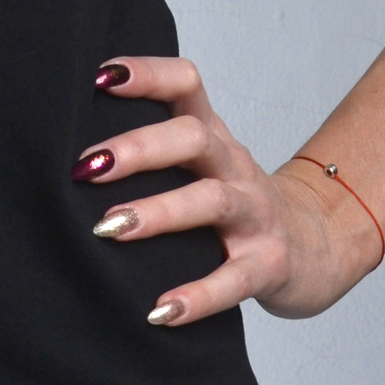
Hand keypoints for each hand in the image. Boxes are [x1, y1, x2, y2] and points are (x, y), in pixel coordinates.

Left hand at [75, 55, 384, 325]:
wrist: (314, 246)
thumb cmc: (235, 201)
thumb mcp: (202, 163)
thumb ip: (152, 148)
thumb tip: (71, 152)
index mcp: (212, 135)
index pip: (186, 84)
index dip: (148, 74)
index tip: (100, 77)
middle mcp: (234, 165)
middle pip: (193, 139)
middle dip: (138, 149)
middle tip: (87, 166)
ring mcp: (255, 214)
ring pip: (210, 201)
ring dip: (158, 212)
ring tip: (111, 226)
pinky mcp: (268, 264)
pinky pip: (234, 279)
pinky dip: (198, 295)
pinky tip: (160, 311)